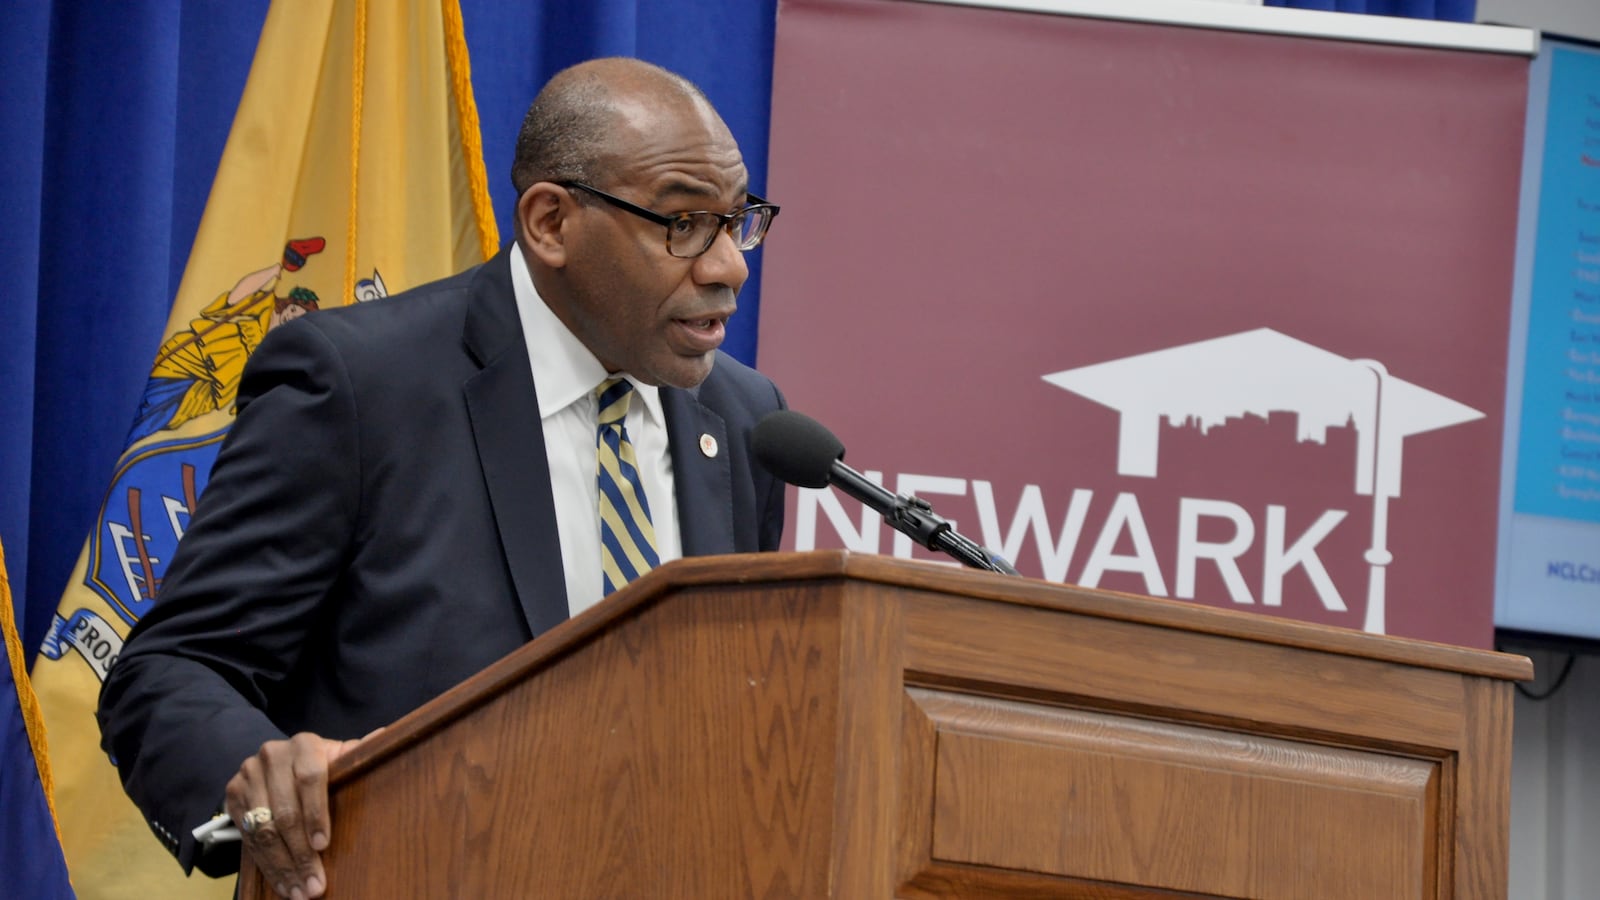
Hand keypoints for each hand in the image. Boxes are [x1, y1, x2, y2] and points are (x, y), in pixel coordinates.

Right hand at [225, 730, 377, 898]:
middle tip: (315, 884)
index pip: (309, 778)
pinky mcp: (233, 795)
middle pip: (285, 811)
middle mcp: (272, 756)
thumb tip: (389, 739)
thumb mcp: (340, 757)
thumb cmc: (321, 765)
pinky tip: (283, 884)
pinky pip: (248, 837)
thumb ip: (360, 753)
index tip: (324, 844)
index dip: (316, 813)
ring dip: (282, 866)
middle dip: (301, 853)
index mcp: (304, 744)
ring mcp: (248, 775)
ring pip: (264, 829)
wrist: (277, 763)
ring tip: (300, 892)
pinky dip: (266, 865)